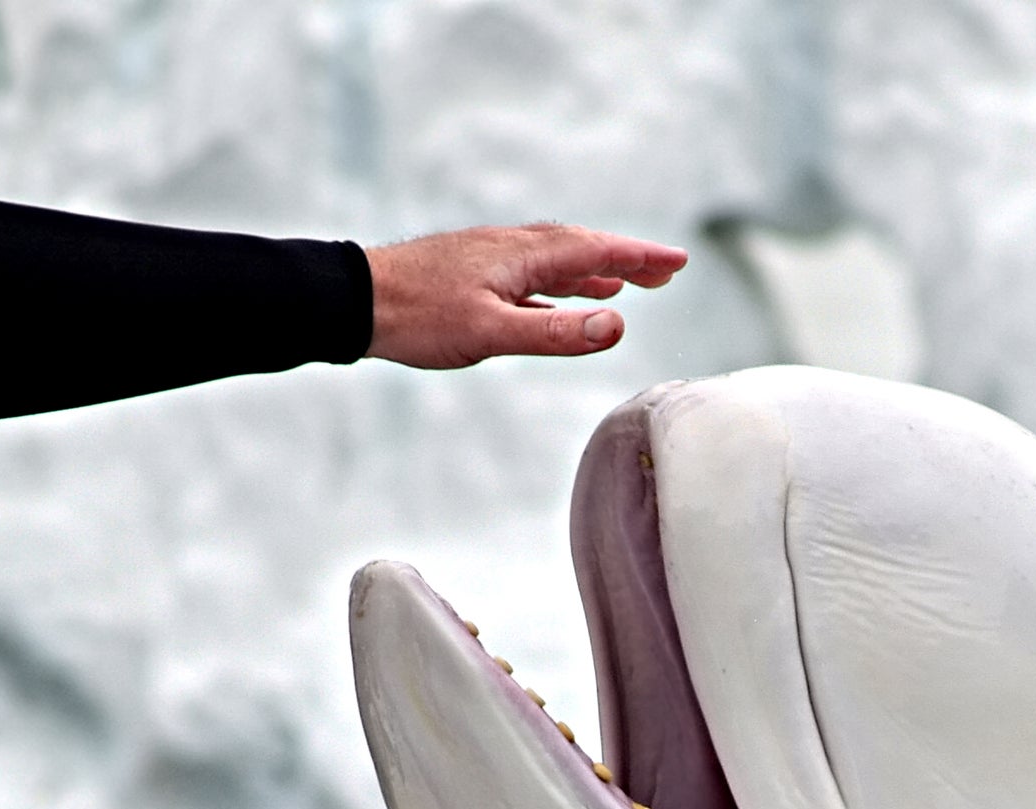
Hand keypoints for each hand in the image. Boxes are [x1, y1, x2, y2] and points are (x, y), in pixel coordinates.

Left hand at [364, 222, 687, 367]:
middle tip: (668, 272)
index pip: (597, 250)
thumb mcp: (492, 332)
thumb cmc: (420, 317)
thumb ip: (556, 332)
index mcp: (523, 256)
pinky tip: (565, 299)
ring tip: (628, 282)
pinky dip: (563, 283)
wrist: (356, 302)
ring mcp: (494, 261)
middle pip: (584, 248)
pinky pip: (535, 277)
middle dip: (629, 258)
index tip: (679, 262)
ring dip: (597, 268)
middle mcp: (513, 249)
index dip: (641, 257)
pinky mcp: (477, 276)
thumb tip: (617, 325)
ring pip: (559, 260)